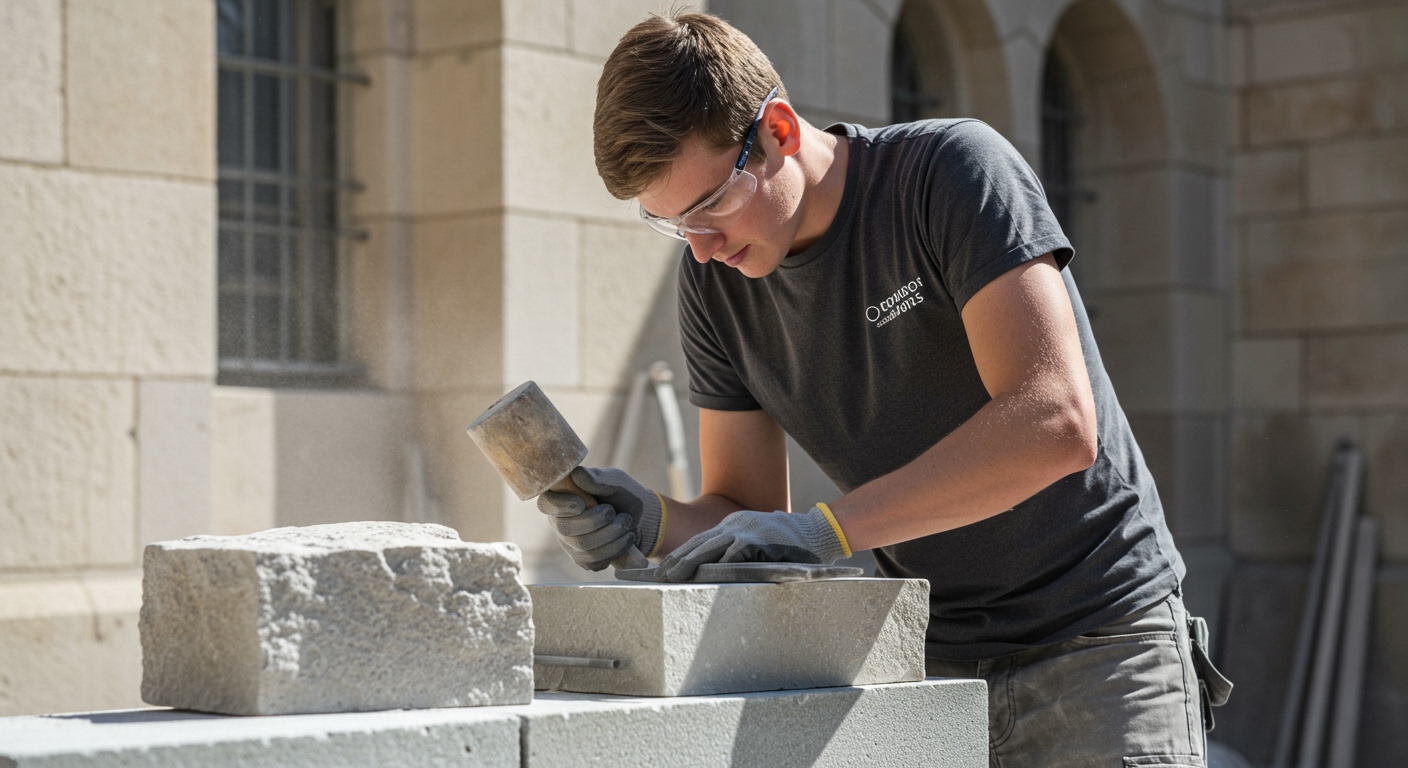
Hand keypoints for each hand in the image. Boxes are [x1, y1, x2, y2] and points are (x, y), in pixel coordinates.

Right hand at [536, 467, 665, 570]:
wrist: (644, 520)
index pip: (546, 504)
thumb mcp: (616, 482)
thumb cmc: (625, 496)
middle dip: (595, 521)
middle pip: (565, 528)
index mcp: (563, 498)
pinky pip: (594, 560)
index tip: (581, 504)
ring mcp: (570, 544)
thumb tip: (575, 474)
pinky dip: (616, 548)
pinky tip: (626, 537)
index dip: (560, 506)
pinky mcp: (584, 560)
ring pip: (581, 546)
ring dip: (611, 534)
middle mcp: (560, 522)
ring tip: (626, 522)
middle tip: (613, 512)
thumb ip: (597, 479)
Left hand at [656, 505, 849, 581]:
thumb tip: (714, 571)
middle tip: (658, 576)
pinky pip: (734, 554)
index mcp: (733, 525)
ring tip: (671, 578)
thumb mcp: (757, 542)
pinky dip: (718, 566)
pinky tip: (703, 577)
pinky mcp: (759, 541)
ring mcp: (747, 531)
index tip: (662, 567)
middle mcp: (735, 525)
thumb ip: (736, 551)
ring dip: (689, 564)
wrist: (819, 531)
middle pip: (698, 543)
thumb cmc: (789, 543)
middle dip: (676, 561)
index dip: (679, 554)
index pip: (699, 540)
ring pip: (710, 548)